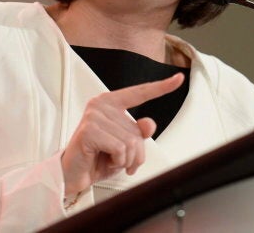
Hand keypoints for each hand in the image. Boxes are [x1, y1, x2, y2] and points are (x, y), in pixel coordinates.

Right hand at [61, 73, 183, 195]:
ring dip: (125, 159)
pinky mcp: (89, 130)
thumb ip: (138, 133)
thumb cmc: (98, 158)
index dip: (162, 87)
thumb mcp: (125, 146)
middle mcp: (102, 104)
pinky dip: (117, 161)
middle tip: (119, 160)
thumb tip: (149, 124)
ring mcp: (94, 115)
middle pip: (138, 132)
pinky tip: (103, 159)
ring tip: (109, 159)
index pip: (140, 92)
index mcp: (111, 102)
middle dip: (134, 154)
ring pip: (131, 142)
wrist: (74, 175)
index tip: (179, 78)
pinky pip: (120, 149)